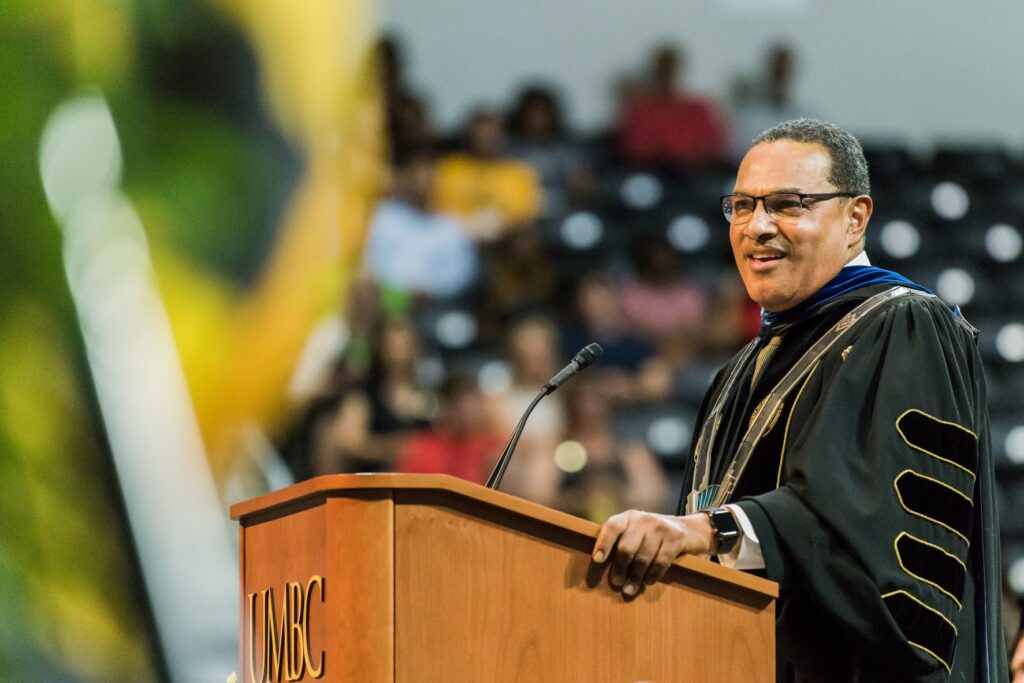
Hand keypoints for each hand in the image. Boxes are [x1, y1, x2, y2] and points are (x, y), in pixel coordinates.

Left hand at [591, 510, 714, 595]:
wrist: (689, 529)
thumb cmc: (653, 536)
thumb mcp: (636, 531)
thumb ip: (621, 541)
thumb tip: (600, 565)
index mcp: (629, 517)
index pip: (612, 527)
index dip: (603, 543)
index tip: (597, 560)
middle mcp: (643, 519)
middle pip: (626, 548)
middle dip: (620, 568)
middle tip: (617, 583)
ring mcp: (660, 527)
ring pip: (642, 558)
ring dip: (635, 577)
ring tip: (630, 589)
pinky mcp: (675, 538)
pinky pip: (660, 562)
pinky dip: (653, 575)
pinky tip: (648, 582)